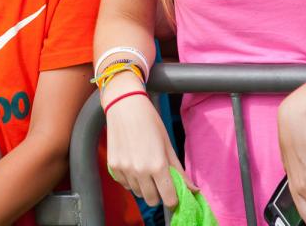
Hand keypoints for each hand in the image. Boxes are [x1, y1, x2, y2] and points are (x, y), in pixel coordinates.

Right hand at [104, 83, 193, 207]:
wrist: (124, 105)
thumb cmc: (149, 121)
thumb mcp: (167, 145)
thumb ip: (179, 170)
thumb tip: (193, 189)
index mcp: (157, 166)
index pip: (168, 199)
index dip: (173, 199)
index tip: (173, 194)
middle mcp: (140, 171)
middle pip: (152, 200)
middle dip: (158, 194)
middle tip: (159, 180)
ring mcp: (124, 169)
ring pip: (137, 193)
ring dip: (143, 186)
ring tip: (144, 168)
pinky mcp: (113, 166)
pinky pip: (124, 184)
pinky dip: (130, 180)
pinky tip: (133, 165)